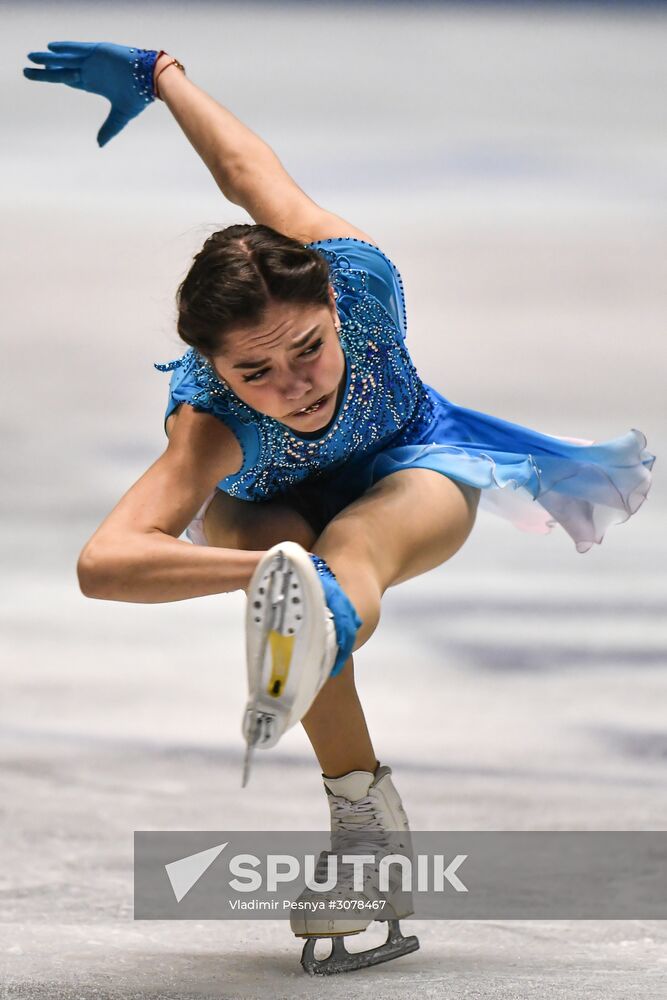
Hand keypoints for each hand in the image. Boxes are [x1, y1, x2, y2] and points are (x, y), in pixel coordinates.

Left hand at [24, 41, 159, 146]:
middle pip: (62, 69)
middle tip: (26, 71)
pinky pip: (78, 48)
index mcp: (93, 83)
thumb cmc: (139, 95)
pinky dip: (65, 48)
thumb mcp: (120, 115)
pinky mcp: (98, 51)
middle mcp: (90, 70)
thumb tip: (99, 145)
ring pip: (66, 58)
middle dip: (45, 70)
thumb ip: (109, 128)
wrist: (152, 79)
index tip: (40, 77)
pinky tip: (51, 48)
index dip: (54, 78)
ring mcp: (93, 60)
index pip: (69, 80)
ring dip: (49, 58)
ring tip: (32, 57)